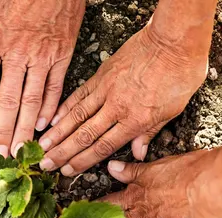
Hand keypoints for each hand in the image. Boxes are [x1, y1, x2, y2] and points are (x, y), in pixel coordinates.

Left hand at [0, 0, 85, 156]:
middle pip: (8, 102)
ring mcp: (43, 55)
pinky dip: (52, 107)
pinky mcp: (63, 52)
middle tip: (1, 156)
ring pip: (33, 100)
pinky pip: (56, 86)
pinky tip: (45, 125)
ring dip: (26, 128)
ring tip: (22, 150)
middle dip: (4, 132)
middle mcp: (17, 54)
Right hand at [38, 26, 208, 175]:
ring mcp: (106, 90)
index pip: (103, 147)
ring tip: (41, 146)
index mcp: (136, 120)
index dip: (82, 161)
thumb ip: (150, 132)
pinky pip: (79, 94)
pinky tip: (52, 118)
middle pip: (84, 135)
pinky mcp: (102, 74)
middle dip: (63, 153)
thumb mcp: (173, 109)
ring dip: (57, 133)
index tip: (67, 171)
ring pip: (77, 116)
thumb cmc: (180, 74)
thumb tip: (138, 153)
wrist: (173, 41)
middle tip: (45, 164)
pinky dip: (64, 107)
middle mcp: (117, 108)